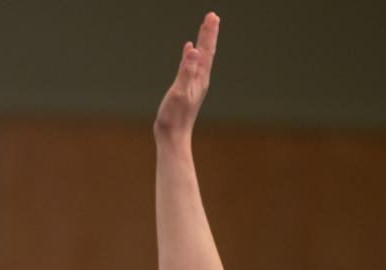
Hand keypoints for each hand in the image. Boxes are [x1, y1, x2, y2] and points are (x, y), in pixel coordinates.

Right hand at [154, 12, 219, 140]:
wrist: (172, 137)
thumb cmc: (174, 117)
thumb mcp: (179, 92)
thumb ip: (186, 71)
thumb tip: (193, 50)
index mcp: (200, 78)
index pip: (207, 51)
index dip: (209, 33)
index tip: (212, 16)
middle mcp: (200, 80)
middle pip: (207, 52)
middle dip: (209, 33)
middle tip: (212, 16)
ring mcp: (194, 84)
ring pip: (201, 58)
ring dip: (203, 42)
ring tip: (204, 28)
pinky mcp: (186, 88)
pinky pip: (191, 66)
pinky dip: (191, 55)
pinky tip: (188, 50)